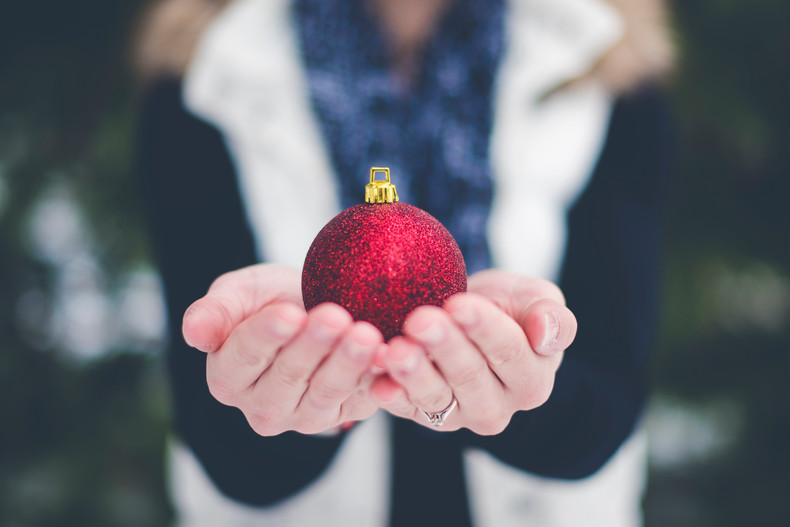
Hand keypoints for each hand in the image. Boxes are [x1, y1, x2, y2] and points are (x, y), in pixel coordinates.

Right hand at [182, 264, 383, 435]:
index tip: (288, 313)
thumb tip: (193, 332)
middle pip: (288, 376)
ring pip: (326, 392)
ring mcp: (303, 416)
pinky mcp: (343, 415)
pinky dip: (376, 380)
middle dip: (314, 345)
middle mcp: (262, 406)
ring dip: (348, 364)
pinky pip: (360, 400)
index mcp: (228, 376)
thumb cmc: (270, 299)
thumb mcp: (239, 294)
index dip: (266, 335)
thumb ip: (215, 311)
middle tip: (336, 316)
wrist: (313, 310)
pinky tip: (389, 357)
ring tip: (366, 335)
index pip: (244, 356)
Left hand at [370, 270, 576, 434]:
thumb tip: (545, 333)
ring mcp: (457, 414)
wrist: (466, 316)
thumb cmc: (506, 307)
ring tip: (396, 351)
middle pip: (470, 377)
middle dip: (444, 346)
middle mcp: (496, 406)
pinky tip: (377, 382)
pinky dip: (390, 395)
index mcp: (532, 380)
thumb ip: (553, 317)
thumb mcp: (536, 300)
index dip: (484, 328)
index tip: (459, 304)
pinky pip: (405, 408)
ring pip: (436, 397)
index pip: (510, 352)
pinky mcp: (421, 415)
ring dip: (414, 374)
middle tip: (421, 320)